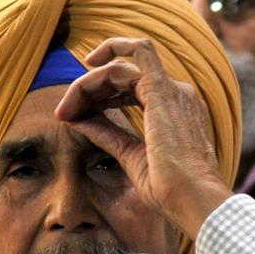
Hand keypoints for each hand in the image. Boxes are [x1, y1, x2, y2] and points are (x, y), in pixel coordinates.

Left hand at [55, 37, 232, 238]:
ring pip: (121, 66)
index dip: (99, 97)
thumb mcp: (130, 155)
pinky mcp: (161, 89)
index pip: (130, 89)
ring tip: (67, 107)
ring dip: (88, 83)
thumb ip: (107, 134)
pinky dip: (103, 64)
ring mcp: (171, 89)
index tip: (74, 116)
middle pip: (122, 74)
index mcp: (174, 110)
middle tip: (64, 112)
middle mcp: (176, 94)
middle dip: (88, 89)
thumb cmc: (168, 187)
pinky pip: (132, 56)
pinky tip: (84, 73)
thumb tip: (79, 120)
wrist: (190, 197)